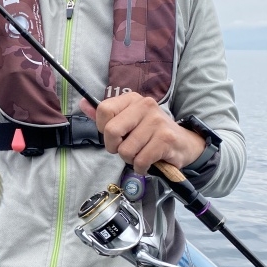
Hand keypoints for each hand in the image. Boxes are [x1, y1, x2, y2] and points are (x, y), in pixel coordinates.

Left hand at [80, 93, 204, 173]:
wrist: (183, 143)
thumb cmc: (150, 134)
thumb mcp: (128, 120)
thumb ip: (105, 115)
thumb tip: (83, 103)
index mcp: (132, 99)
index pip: (104, 110)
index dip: (104, 129)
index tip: (115, 135)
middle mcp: (145, 105)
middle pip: (111, 131)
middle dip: (114, 147)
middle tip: (126, 148)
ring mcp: (156, 121)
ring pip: (125, 150)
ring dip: (130, 159)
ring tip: (141, 153)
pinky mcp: (165, 139)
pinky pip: (140, 160)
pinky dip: (141, 167)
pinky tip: (149, 161)